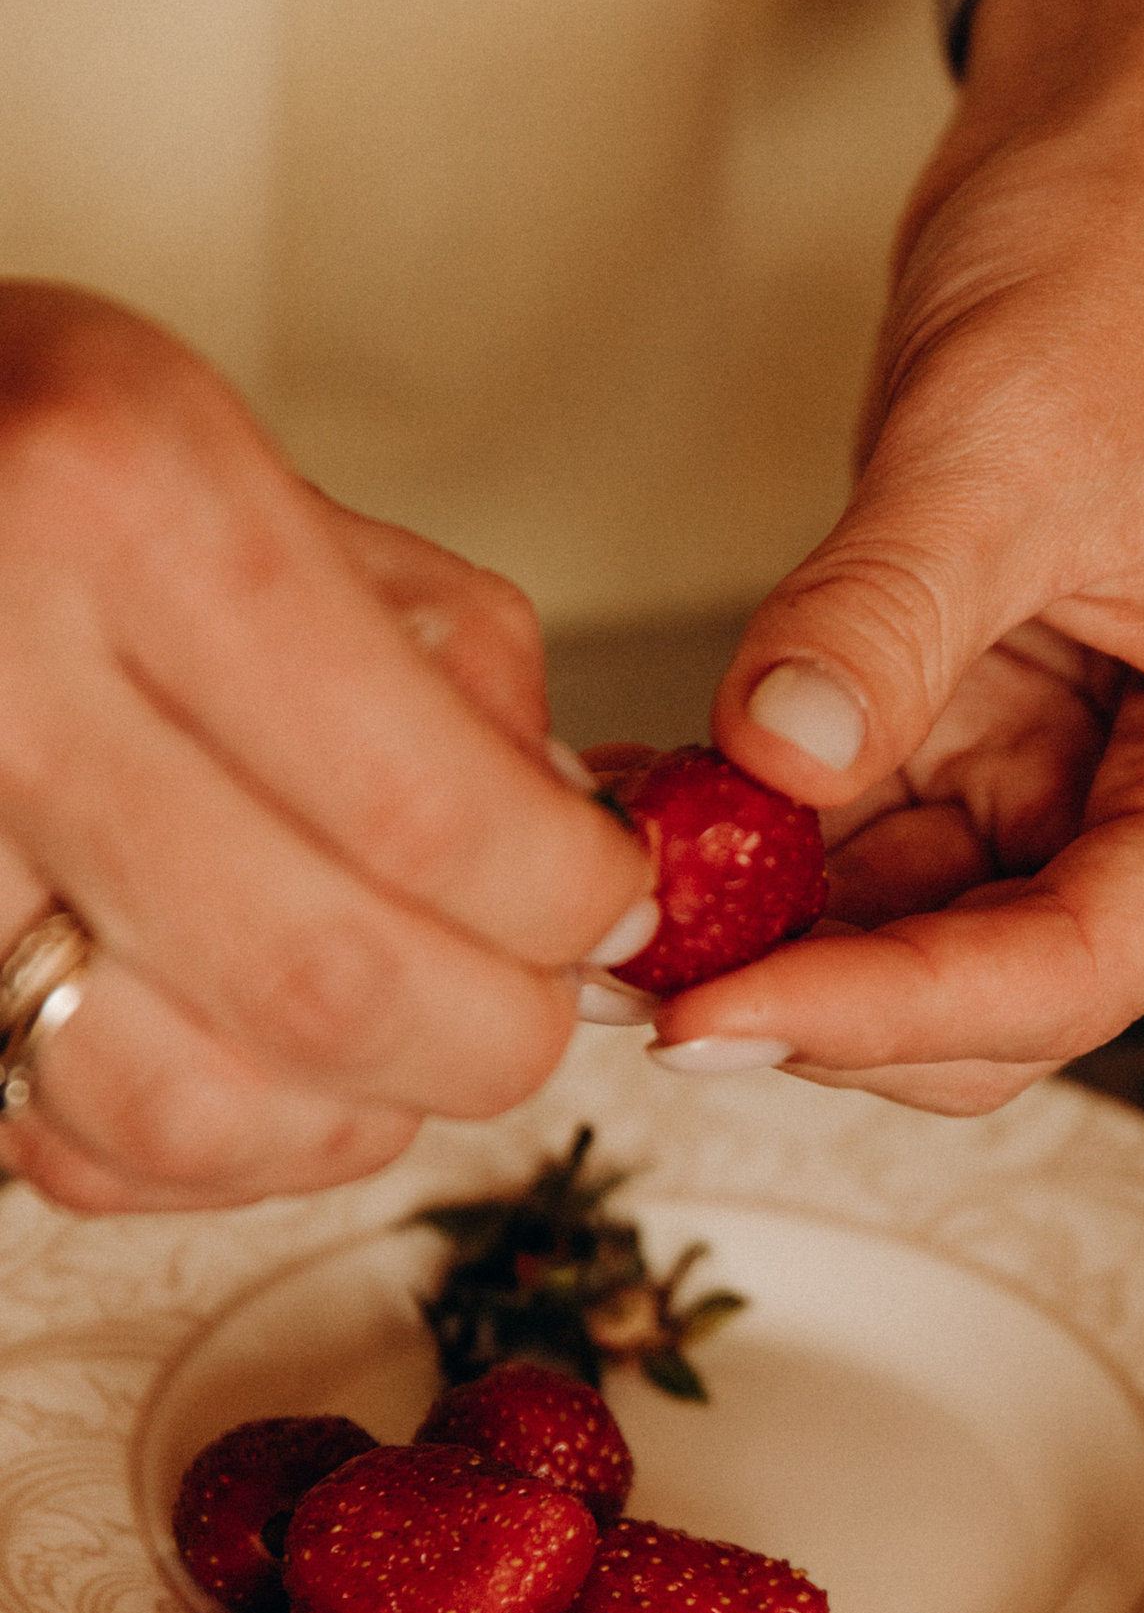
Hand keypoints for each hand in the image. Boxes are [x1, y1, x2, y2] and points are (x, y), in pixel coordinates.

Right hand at [0, 288, 650, 1209]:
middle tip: (544, 994)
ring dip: (355, 1116)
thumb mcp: (260, 473)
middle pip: (324, 983)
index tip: (614, 902)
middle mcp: (6, 682)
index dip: (564, 896)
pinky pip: (74, 1143)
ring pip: (188, 1109)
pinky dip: (211, 1151)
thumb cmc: (45, 461)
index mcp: (128, 512)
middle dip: (493, 1031)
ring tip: (409, 1042)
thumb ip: (449, 657)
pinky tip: (264, 1066)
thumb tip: (574, 846)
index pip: (421, 803)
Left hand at [635, 0, 1143, 1111]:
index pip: (1070, 972)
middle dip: (812, 978)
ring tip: (607, 859)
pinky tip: (649, 788)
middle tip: (618, 955)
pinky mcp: (996, 717)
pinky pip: (864, 827)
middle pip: (987, 990)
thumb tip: (777, 764)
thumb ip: (886, 623)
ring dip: (762, 907)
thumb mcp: (1012, 446)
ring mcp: (1095, 774)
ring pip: (905, 925)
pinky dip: (758, 821)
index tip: (705, 1013)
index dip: (880, 1011)